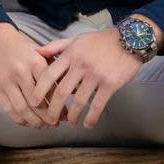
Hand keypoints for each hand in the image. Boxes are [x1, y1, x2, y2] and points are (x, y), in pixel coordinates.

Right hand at [0, 22, 56, 127]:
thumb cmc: (21, 47)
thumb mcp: (41, 53)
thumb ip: (55, 70)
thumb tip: (72, 91)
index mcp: (36, 62)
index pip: (51, 91)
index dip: (59, 107)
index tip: (64, 115)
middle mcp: (21, 71)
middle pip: (37, 103)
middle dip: (48, 118)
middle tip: (54, 124)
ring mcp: (7, 80)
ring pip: (23, 109)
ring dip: (34, 121)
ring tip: (42, 126)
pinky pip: (9, 109)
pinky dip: (19, 119)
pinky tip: (26, 121)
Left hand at [31, 25, 145, 126]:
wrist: (130, 39)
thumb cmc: (100, 41)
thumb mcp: (76, 40)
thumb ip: (56, 46)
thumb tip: (36, 52)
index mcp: (70, 55)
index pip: (49, 74)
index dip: (39, 90)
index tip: (33, 103)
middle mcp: (80, 65)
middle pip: (61, 92)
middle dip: (53, 110)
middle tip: (49, 121)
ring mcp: (96, 75)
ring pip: (78, 101)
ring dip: (72, 116)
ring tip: (70, 123)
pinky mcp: (110, 84)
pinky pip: (98, 104)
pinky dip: (91, 117)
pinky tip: (88, 124)